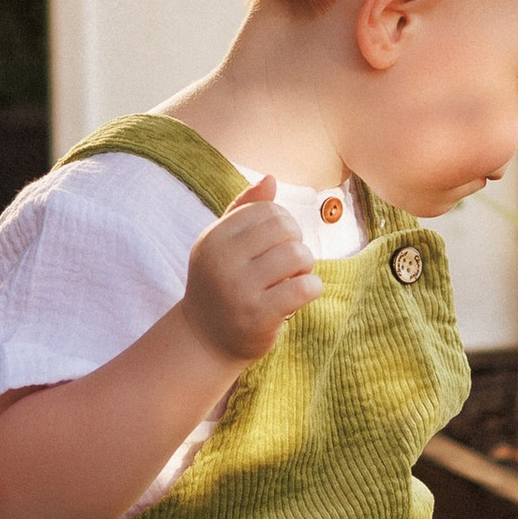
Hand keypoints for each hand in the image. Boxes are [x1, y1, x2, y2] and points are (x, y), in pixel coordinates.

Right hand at [183, 173, 322, 362]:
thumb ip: (244, 209)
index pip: (268, 210)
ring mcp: (239, 289)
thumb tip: (270, 179)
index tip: (278, 244)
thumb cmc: (221, 285)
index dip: (284, 223)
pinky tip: (302, 295)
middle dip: (296, 243)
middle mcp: (222, 261)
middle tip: (290, 263)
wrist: (205, 339)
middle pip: (286, 229)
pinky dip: (312, 288)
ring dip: (306, 267)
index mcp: (214, 238)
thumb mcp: (223, 245)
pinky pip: (304, 288)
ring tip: (294, 279)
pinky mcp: (258, 316)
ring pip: (298, 256)